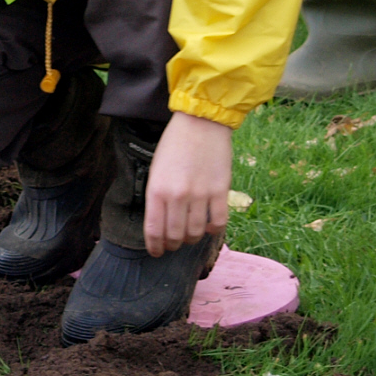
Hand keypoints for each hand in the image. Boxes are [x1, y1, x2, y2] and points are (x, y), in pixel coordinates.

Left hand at [143, 112, 231, 257]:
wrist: (200, 123)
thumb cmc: (174, 145)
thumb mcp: (155, 169)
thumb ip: (157, 196)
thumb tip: (160, 222)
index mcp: (157, 190)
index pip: (154, 230)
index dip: (155, 246)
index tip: (156, 252)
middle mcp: (178, 196)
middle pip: (175, 236)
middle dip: (172, 245)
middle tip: (172, 245)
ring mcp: (200, 195)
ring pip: (196, 233)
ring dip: (191, 240)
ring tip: (189, 236)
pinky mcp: (220, 191)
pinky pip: (218, 222)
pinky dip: (212, 230)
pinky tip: (207, 228)